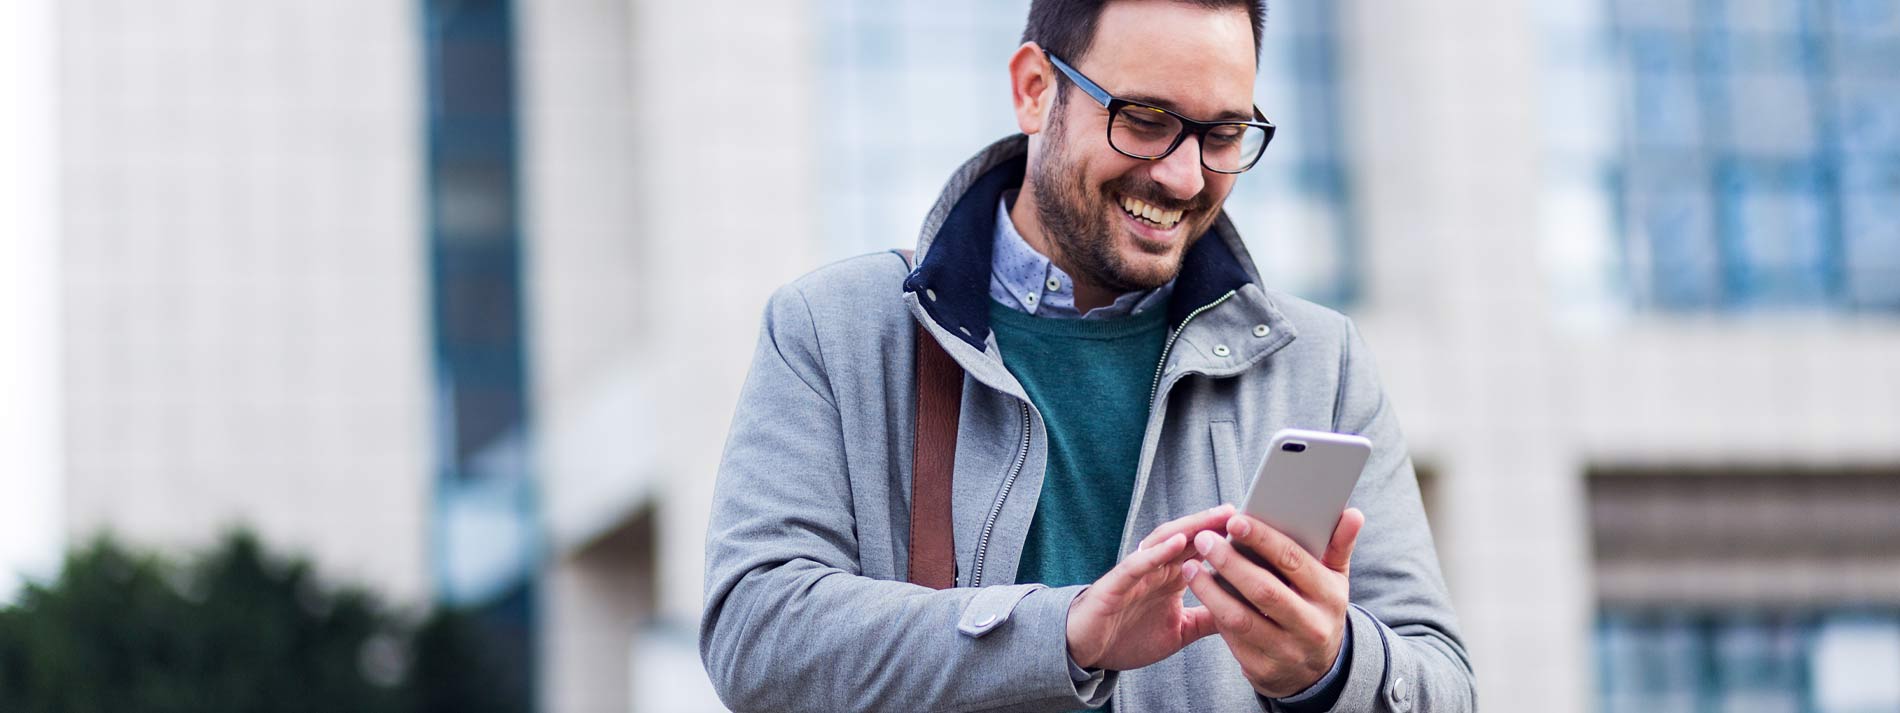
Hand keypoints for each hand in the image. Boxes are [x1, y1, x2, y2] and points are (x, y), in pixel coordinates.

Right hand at [1064, 504, 1234, 670]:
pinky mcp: (1117, 583)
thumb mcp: (1181, 631)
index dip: (1227, 540)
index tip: (1257, 530)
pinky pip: (1138, 563)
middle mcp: (1156, 569)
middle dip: (1215, 523)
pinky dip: (1158, 551)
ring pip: (1166, 542)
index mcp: (1172, 578)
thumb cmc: (1128, 636)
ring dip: (1191, 527)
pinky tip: (1178, 541)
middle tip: (1243, 511)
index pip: (1203, 551)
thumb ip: (1208, 619)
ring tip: (1216, 517)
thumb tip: (1246, 614)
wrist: (1086, 651)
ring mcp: (1137, 573)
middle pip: (1189, 538)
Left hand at [1182, 508, 1364, 697]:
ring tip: (1191, 567)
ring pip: (1240, 618)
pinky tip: (1201, 594)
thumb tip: (1353, 513)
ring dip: (1210, 591)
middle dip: (1230, 562)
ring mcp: (1287, 651)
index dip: (1262, 540)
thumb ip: (1339, 546)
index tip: (1235, 521)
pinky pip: (1232, 638)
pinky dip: (1213, 614)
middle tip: (1204, 539)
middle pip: (1263, 590)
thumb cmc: (1319, 609)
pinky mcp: (1263, 670)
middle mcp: (1311, 626)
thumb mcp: (1335, 581)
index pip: (1293, 562)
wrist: (1316, 671)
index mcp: (1329, 597)